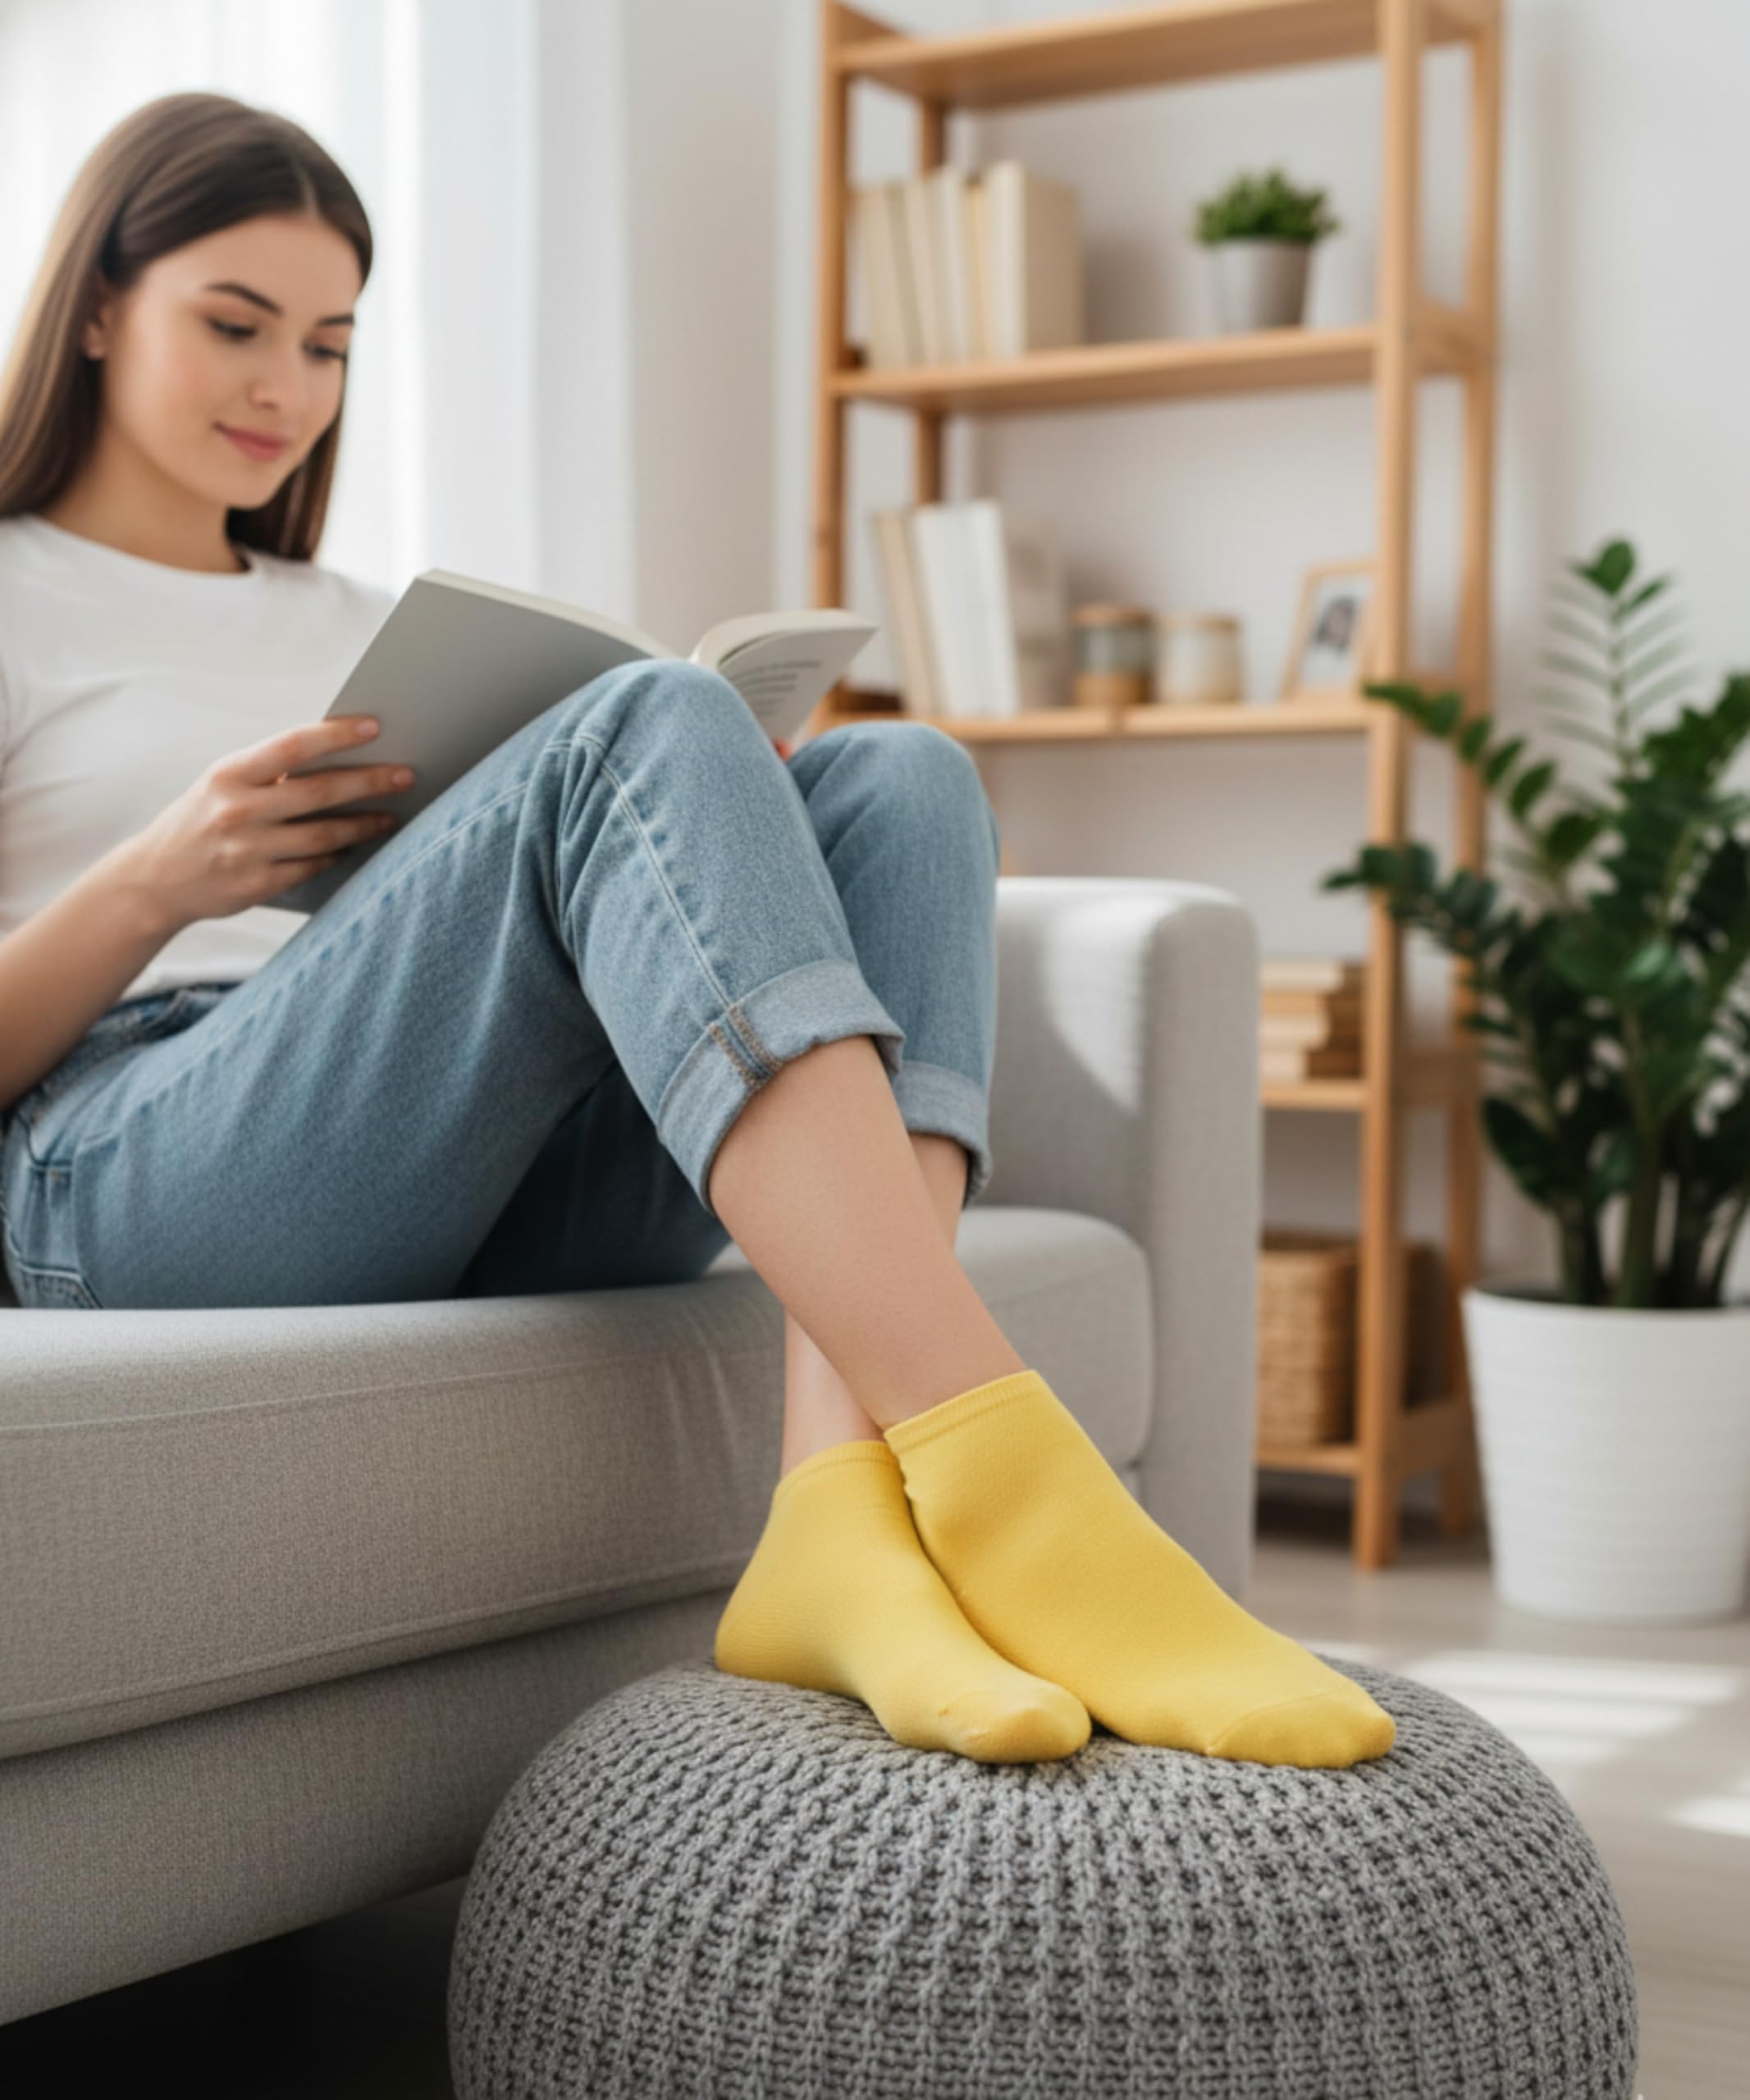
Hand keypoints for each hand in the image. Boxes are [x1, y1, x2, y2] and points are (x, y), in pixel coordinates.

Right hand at [121, 716, 416, 935]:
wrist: (153, 880)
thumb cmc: (198, 822)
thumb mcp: (221, 785)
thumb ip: (268, 774)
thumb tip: (337, 758)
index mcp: (229, 774)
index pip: (292, 746)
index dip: (336, 735)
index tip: (374, 726)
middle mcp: (237, 810)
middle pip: (319, 792)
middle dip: (370, 782)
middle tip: (405, 775)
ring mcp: (247, 850)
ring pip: (324, 835)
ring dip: (364, 825)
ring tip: (390, 816)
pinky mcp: (257, 885)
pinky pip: (312, 866)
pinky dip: (336, 855)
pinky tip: (354, 847)